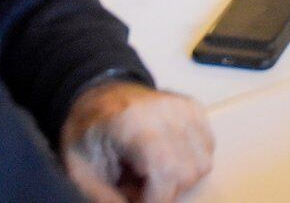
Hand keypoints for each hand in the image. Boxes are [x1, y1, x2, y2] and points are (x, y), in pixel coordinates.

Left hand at [61, 81, 213, 202]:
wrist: (99, 97)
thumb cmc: (88, 132)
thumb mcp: (82, 172)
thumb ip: (107, 199)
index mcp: (131, 123)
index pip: (166, 171)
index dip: (155, 199)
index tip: (136, 200)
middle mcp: (165, 110)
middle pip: (187, 172)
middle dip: (164, 191)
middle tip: (137, 187)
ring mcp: (183, 106)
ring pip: (202, 163)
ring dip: (179, 179)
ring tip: (152, 173)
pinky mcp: (194, 107)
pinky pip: (207, 147)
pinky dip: (190, 163)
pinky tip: (166, 160)